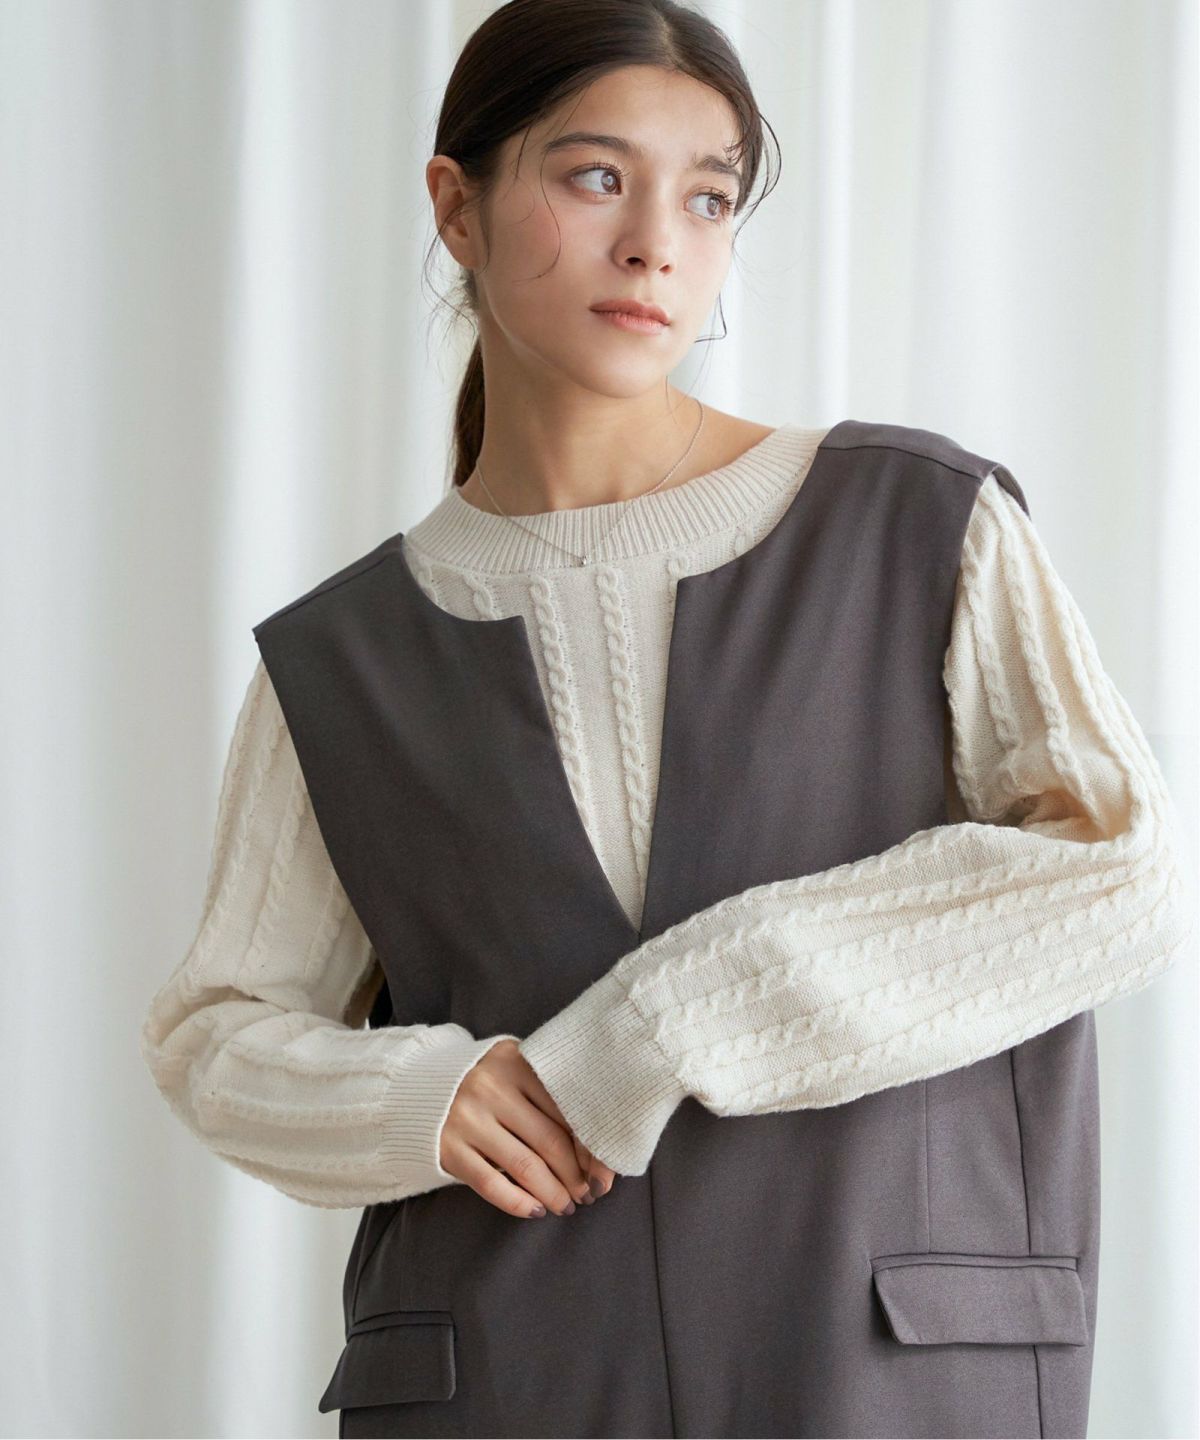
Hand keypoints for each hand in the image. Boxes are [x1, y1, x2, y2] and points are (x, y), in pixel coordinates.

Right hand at [439, 1038, 617, 1218]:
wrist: (419, 1086)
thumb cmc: (484, 1080)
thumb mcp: (512, 1068)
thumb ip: (546, 1090)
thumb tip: (594, 1146)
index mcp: (515, 1062)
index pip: (564, 1109)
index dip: (589, 1145)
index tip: (602, 1169)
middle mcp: (491, 1087)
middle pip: (549, 1140)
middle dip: (575, 1175)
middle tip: (589, 1193)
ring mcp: (467, 1119)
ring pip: (524, 1166)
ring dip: (553, 1192)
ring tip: (567, 1205)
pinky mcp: (448, 1149)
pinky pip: (491, 1184)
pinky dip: (518, 1203)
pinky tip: (536, 1210)